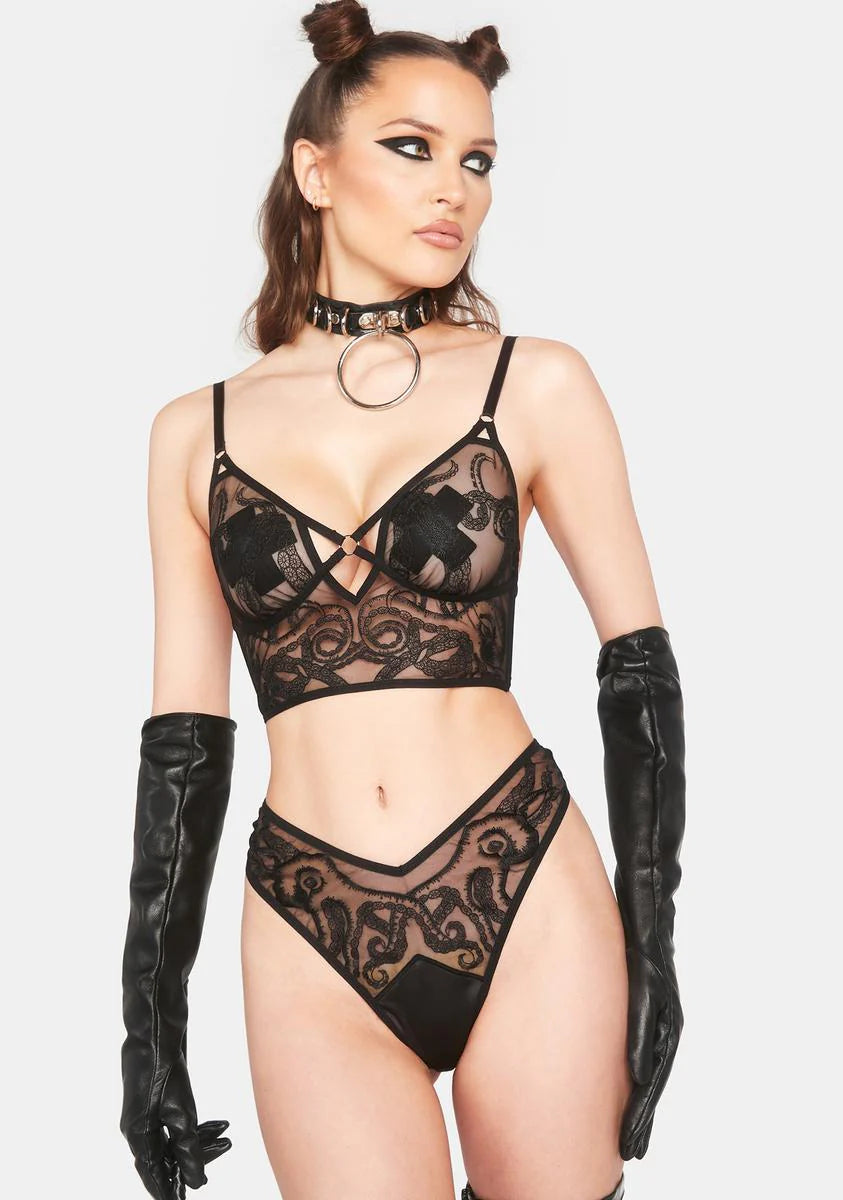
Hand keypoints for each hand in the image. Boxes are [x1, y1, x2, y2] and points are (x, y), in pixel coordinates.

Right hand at [122, 1050, 231, 1196]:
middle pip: (166, 1157)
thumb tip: (198, 1182)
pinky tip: (219, 1125)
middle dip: (192, 1164)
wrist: (156, 1029)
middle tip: (213, 1170)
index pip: (153, 1173)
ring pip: (175, 1139)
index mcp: (138, 1134)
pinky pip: (178, 1123)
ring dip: (200, 1143)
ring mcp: (148, 1112)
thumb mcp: (181, 1112)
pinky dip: (198, 1127)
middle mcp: (139, 1126)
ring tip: (228, 1140)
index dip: (167, 1190)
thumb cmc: (163, 1068)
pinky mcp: (159, 1098)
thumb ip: (188, 1149)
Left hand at [619, 946, 683, 1159]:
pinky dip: (641, 1076)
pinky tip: (634, 1089)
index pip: (649, 1082)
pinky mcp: (650, 1004)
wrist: (648, 903)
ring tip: (633, 1138)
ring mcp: (659, 1015)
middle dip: (641, 1118)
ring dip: (641, 1103)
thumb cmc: (644, 941)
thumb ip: (639, 1030)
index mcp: (663, 1024)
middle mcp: (663, 1024)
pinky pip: (646, 1050)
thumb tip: (637, 1076)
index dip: (639, 1116)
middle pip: (650, 1082)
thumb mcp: (643, 986)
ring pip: (649, 1070)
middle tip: (630, 1153)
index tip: (630, 1147)